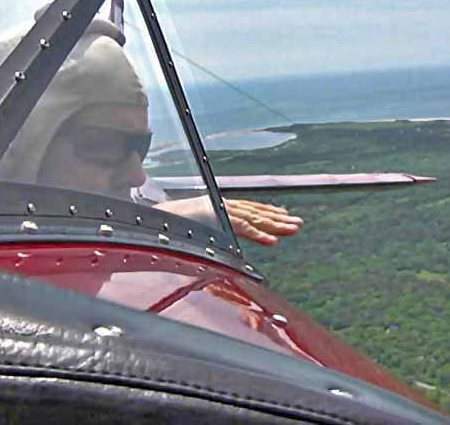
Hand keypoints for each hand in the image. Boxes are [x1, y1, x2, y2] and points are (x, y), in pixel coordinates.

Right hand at [156, 196, 302, 245]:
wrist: (151, 221)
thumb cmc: (169, 226)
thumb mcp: (195, 228)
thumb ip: (210, 232)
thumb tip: (215, 243)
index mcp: (219, 207)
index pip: (249, 209)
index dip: (267, 211)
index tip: (283, 215)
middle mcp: (223, 207)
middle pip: (256, 213)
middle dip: (278, 219)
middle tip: (298, 224)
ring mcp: (220, 212)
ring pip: (254, 219)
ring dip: (276, 225)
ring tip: (293, 229)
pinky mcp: (216, 221)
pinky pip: (241, 228)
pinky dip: (258, 234)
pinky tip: (271, 241)